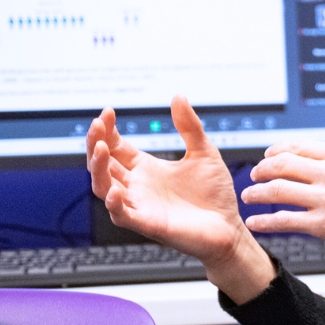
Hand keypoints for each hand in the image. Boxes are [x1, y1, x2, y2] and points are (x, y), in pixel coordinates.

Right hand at [87, 97, 272, 301]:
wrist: (230, 228)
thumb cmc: (215, 196)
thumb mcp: (204, 153)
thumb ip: (190, 127)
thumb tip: (178, 96)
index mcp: (147, 169)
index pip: (115, 147)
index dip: (107, 130)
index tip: (108, 112)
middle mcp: (138, 187)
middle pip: (102, 164)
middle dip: (95, 144)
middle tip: (96, 125)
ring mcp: (140, 205)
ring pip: (103, 187)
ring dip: (97, 168)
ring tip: (99, 148)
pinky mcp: (148, 224)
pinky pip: (122, 215)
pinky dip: (114, 203)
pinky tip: (114, 189)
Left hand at [242, 142, 324, 296]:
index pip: (299, 145)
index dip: (277, 150)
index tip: (269, 156)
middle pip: (282, 163)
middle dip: (262, 169)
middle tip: (255, 175)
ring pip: (277, 190)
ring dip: (258, 193)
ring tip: (251, 197)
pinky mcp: (324, 225)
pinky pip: (284, 220)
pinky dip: (265, 221)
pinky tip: (256, 223)